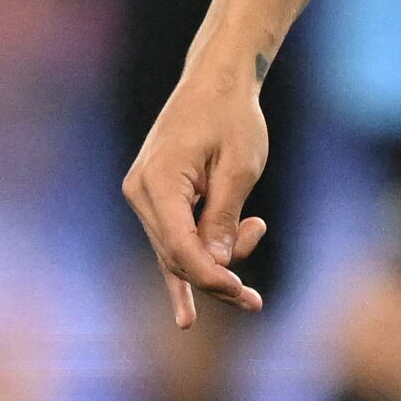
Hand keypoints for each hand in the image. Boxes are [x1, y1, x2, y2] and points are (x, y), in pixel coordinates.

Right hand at [120, 69, 272, 324]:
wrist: (215, 81)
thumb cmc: (232, 118)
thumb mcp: (239, 167)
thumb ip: (224, 218)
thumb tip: (214, 266)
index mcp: (158, 181)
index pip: (179, 247)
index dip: (211, 277)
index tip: (244, 293)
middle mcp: (141, 192)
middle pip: (178, 256)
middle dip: (221, 268)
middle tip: (259, 235)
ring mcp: (144, 197)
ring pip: (178, 252)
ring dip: (217, 256)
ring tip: (256, 224)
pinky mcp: (155, 200)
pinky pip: (168, 245)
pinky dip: (181, 278)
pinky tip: (185, 318)